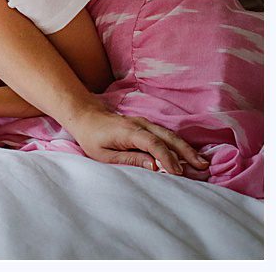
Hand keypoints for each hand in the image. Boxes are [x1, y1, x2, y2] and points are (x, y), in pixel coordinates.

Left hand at [66, 107, 209, 175]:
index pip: (153, 144)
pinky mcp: (146, 125)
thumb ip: (129, 159)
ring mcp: (144, 123)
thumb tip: (153, 166)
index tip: (178, 173)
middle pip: (168, 137)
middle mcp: (140, 124)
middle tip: (203, 167)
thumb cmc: (92, 138)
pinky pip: (165, 134)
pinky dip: (178, 144)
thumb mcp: (104, 154)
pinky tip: (188, 154)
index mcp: (129, 132)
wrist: (86, 116)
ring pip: (170, 135)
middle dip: (186, 152)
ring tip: (202, 162)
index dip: (167, 158)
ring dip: (186, 148)